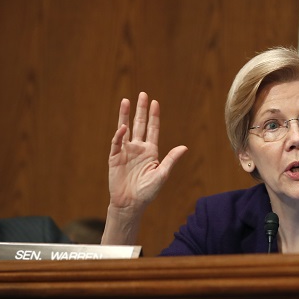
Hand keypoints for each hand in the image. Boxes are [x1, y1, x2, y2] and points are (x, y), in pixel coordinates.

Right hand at [108, 92, 186, 213]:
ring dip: (125, 115)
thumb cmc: (147, 192)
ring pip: (125, 129)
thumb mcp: (162, 175)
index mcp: (150, 152)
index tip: (155, 102)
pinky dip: (119, 135)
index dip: (154, 116)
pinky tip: (123, 127)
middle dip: (141, 110)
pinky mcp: (115, 158)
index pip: (153, 129)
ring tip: (126, 101)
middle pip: (140, 124)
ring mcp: (126, 152)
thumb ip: (171, 160)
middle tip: (142, 94)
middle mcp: (138, 149)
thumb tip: (184, 147)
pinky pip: (117, 143)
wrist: (130, 204)